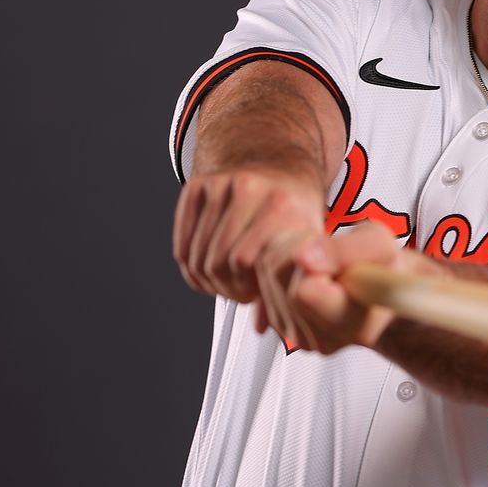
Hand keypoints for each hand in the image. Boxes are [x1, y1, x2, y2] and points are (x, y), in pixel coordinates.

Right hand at [172, 167, 325, 305]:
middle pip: (218, 262)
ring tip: (230, 280)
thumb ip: (288, 282)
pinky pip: (182, 246)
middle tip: (242, 290)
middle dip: (228, 286)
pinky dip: (193, 267)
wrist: (275, 159)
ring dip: (210, 281)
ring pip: (197, 258)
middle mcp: (248, 188)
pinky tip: (212, 268)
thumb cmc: (294, 206)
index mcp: (281, 201)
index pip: (244, 261)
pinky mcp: (195, 187)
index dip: (247, 287)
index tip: (255, 293)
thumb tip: (263, 327)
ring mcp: (219, 185)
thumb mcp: (305, 240)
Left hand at [276, 222, 411, 354]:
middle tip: (332, 250)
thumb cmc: (384, 270)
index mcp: (353, 325)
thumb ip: (347, 252)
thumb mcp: (381, 246)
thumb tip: (305, 257)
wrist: (381, 292)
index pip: (305, 292)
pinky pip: (261, 276)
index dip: (315, 260)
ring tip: (323, 256)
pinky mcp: (279, 323)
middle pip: (281, 275)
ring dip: (290, 250)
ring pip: (268, 272)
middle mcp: (321, 339)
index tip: (335, 255)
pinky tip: (308, 265)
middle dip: (301, 248)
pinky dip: (281, 260)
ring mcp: (296, 335)